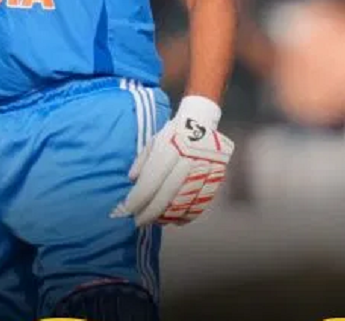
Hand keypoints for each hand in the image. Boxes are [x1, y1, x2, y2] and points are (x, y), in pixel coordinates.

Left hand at [113, 96, 231, 227]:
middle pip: (167, 194)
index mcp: (170, 148)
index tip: (127, 211)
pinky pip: (203, 201)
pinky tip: (177, 220)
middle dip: (150, 212)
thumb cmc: (172, 134)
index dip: (138, 199)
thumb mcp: (153, 141)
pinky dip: (189, 214)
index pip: (151, 180)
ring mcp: (205, 168)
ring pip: (185, 201)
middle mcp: (188, 159)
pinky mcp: (216, 175)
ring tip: (156, 222)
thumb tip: (132, 181)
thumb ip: (141, 162)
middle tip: (138, 223)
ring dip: (168, 215)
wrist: (202, 123)